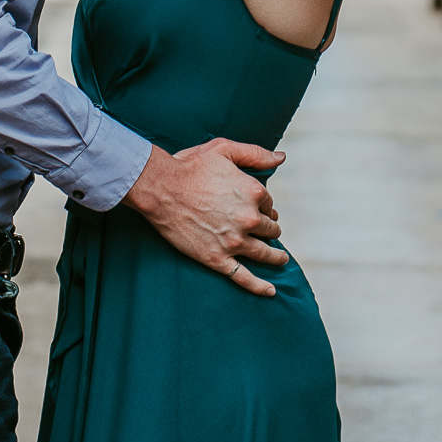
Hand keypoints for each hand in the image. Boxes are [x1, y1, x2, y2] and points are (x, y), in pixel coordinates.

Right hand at [123, 137, 287, 297]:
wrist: (160, 188)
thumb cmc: (189, 166)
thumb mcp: (224, 149)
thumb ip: (256, 153)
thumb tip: (281, 157)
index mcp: (253, 192)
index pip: (268, 204)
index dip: (263, 205)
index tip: (256, 207)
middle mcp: (249, 218)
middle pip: (269, 229)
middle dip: (268, 229)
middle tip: (265, 231)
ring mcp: (234, 241)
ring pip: (264, 254)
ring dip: (275, 257)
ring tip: (280, 259)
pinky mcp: (217, 258)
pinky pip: (244, 277)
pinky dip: (259, 287)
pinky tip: (270, 291)